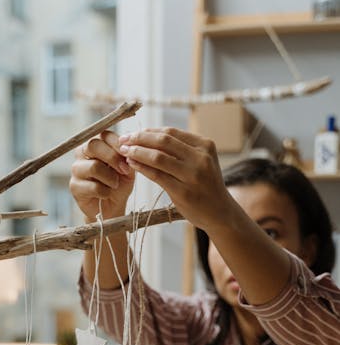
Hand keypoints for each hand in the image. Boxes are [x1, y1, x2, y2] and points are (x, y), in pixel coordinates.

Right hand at [70, 130, 134, 220]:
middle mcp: (82, 153)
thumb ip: (127, 156)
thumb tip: (126, 148)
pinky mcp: (74, 186)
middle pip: (93, 145)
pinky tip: (106, 194)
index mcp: (96, 144)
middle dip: (112, 158)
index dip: (117, 144)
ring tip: (115, 185)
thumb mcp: (128, 168)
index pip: (104, 134)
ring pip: (93, 167)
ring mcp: (76, 169)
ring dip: (110, 178)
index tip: (129, 157)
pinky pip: (93, 186)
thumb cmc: (119, 185)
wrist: (112, 207)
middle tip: (124, 171)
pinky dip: (105, 192)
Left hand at [118, 128, 235, 233]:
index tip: (132, 133)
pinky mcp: (183, 193)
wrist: (220, 213)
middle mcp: (200, 158)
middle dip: (139, 138)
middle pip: (163, 141)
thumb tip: (150, 136)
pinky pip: (157, 176)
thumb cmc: (206, 186)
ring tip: (124, 152)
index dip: (148, 131)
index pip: (170, 132)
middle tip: (123, 140)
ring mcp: (192, 175)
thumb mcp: (201, 162)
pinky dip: (142, 168)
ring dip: (137, 152)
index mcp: (205, 145)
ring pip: (158, 157)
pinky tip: (132, 165)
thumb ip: (182, 149)